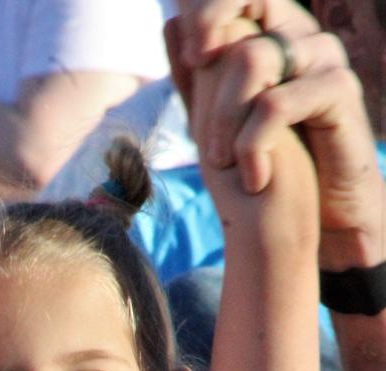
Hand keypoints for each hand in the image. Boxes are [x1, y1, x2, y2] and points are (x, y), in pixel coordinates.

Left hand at [169, 0, 384, 267]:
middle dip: (210, 20)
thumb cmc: (263, 159)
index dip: (205, 6)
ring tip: (221, 162)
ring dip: (223, 117)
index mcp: (267, 32)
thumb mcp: (218, 116)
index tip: (190, 53)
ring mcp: (322, 58)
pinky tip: (255, 178)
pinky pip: (277, 102)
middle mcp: (297, 35)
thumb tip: (170, 22)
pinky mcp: (338, 92)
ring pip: (253, 56)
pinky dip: (253, 143)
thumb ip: (195, 75)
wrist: (312, 210)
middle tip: (196, 62)